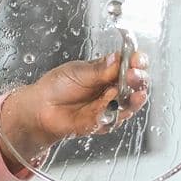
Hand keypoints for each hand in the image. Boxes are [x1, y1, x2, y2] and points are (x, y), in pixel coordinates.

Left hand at [0, 52, 148, 169]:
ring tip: (133, 92)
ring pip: (131, 104)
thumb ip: (99, 69)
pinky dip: (113, 112)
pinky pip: (115, 119)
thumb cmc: (58, 86)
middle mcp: (114, 87)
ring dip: (134, 98)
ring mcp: (111, 106)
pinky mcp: (105, 122)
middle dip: (139, 79)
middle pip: (136, 84)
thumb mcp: (77, 72)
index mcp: (109, 70)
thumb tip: (116, 58)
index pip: (130, 64)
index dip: (137, 61)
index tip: (136, 59)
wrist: (41, 108)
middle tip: (133, 74)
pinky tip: (109, 105)